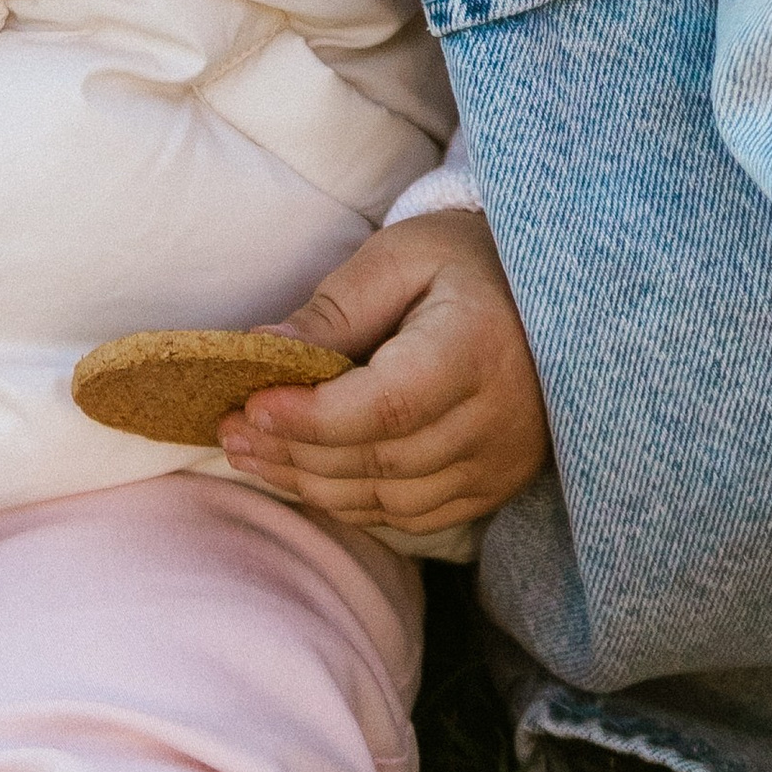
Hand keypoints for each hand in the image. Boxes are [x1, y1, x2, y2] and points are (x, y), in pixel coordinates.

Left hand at [219, 210, 548, 541]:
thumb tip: (260, 350)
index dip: (314, 416)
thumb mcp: (397, 257)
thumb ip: (334, 309)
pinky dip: (354, 502)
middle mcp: (499, 419)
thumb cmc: (459, 259)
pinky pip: (414, 514)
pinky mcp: (494, 486)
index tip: (251, 406)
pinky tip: (306, 475)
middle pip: (383, 459)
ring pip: (393, 499)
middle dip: (296, 452)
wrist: (543, 291)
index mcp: (477, 347)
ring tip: (251, 455)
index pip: (389, 405)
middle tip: (229, 432)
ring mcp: (501, 463)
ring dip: (314, 484)